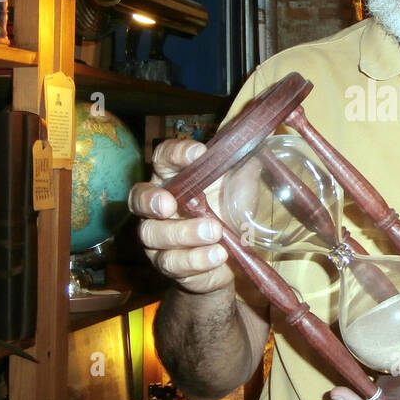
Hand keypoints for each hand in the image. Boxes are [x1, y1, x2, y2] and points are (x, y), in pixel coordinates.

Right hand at [128, 138, 231, 294]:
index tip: (198, 153)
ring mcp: (159, 238)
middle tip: (170, 204)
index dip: (175, 153)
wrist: (232, 256)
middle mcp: (158, 206)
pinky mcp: (170, 265)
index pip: (162, 158)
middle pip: (139, 198)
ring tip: (215, 232)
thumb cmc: (229, 211)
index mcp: (173, 178)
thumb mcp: (240, 183)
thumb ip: (243, 160)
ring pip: (153, 234)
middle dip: (151, 200)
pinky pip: (174, 263)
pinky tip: (219, 254)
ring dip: (183, 233)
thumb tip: (260, 135)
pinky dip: (197, 259)